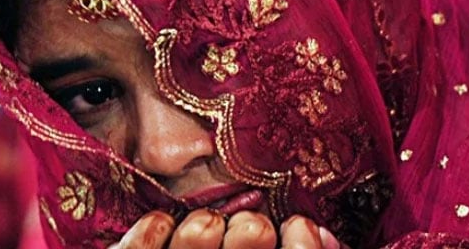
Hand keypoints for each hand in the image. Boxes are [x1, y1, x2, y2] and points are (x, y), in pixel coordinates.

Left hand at [108, 209, 344, 248]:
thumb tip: (319, 235)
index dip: (302, 241)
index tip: (297, 226)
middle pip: (251, 235)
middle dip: (252, 230)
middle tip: (250, 232)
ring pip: (199, 233)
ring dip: (204, 227)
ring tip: (207, 233)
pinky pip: (148, 237)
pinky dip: (157, 227)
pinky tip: (166, 232)